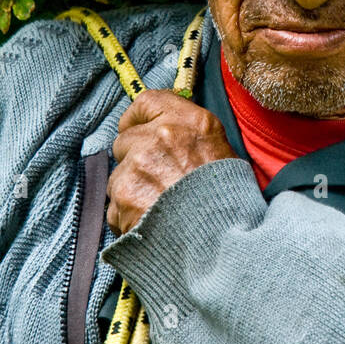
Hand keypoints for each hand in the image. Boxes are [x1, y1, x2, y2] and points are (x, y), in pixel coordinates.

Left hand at [107, 88, 237, 235]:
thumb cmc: (230, 200)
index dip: (137, 118)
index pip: (146, 102)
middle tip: (156, 180)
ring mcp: (137, 168)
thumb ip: (191, 136)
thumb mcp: (223, 152)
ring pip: (118, 176)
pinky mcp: (122, 199)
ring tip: (159, 209)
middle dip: (134, 159)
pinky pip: (114, 207)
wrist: (224, 241)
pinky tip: (151, 224)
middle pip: (125, 141)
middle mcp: (159, 138)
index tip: (136, 128)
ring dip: (132, 191)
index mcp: (189, 122)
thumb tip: (168, 135)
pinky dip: (128, 217)